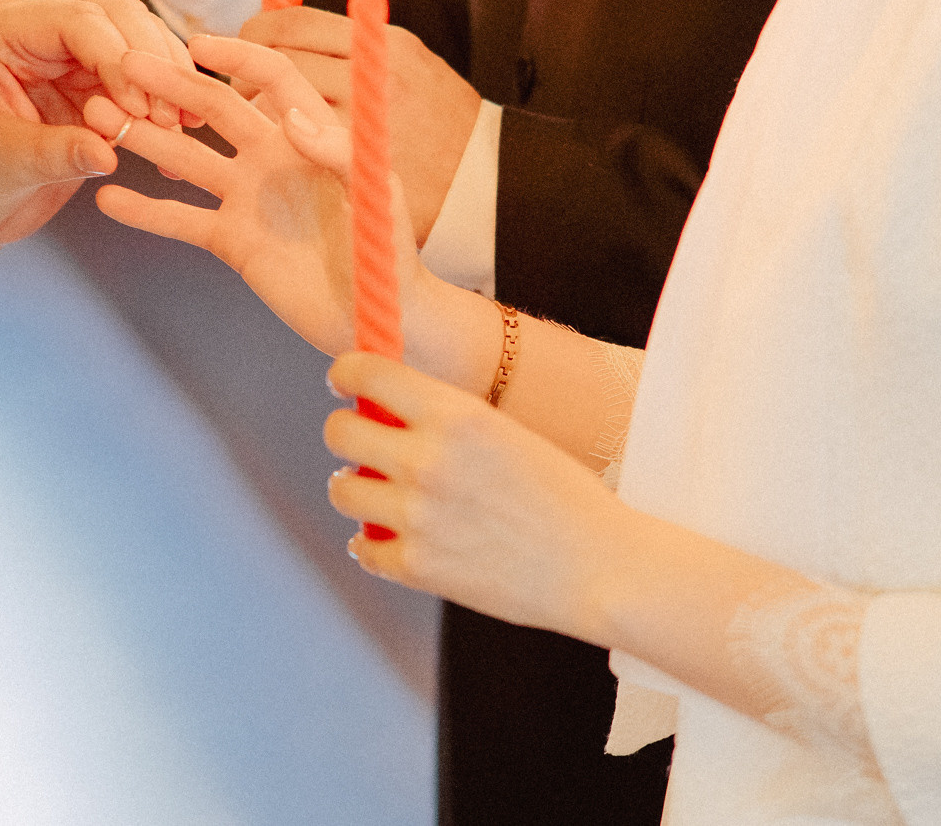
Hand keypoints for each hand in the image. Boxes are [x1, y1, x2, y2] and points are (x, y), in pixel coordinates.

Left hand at [0, 0, 195, 246]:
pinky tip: (178, 132)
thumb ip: (51, 154)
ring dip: (166, 80)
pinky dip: (164, 101)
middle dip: (151, 65)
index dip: (117, 59)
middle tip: (171, 117)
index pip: (76, 23)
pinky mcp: (93, 80)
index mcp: (2, 31)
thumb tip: (107, 153)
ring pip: (139, 41)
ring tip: (181, 127)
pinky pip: (142, 77)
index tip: (141, 106)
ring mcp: (69, 52)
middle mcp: (39, 29)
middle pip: (118, 18)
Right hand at [86, 35, 423, 357]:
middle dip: (172, 85)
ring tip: (98, 116)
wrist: (376, 317)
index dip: (237, 57)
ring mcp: (247, 197)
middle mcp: (273, 157)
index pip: (271, 78)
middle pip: (214, 110)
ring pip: (186, 158)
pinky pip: (181, 219)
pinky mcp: (231, 240)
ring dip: (144, 137)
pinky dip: (145, 210)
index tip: (195, 44)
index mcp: (310, 135)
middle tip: (125, 64)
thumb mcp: (376, 195)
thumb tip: (290, 117)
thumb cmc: (388, 251)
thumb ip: (339, 152)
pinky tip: (107, 197)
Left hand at [238, 7, 482, 243]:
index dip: (255, 32)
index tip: (243, 42)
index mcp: (381, 46)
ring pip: (277, 104)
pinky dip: (276, 141)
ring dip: (254, 108)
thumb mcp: (412, 63)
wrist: (486, 180)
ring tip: (253, 117)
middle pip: (276, 60)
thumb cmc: (444, 120)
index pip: (292, 22)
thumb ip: (359, 47)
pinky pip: (295, 146)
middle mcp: (370, 78)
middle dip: (244, 71)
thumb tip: (295, 31)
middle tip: (239, 86)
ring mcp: (361, 124)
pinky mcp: (356, 165)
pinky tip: (267, 149)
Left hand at [322, 351, 639, 645]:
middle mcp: (427, 461)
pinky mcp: (417, 568)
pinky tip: (393, 538)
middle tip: (362, 442)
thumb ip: (445, 420)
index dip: (346, 372)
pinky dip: (373, 544)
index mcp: (455, 415)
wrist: (602, 567)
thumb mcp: (505, 432)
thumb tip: (384, 408)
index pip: (366, 372)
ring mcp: (417, 518)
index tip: (343, 380)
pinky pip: (362, 548)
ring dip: (355, 488)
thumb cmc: (564, 497)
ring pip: (341, 490)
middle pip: (338, 432)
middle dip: (346, 431)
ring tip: (378, 493)